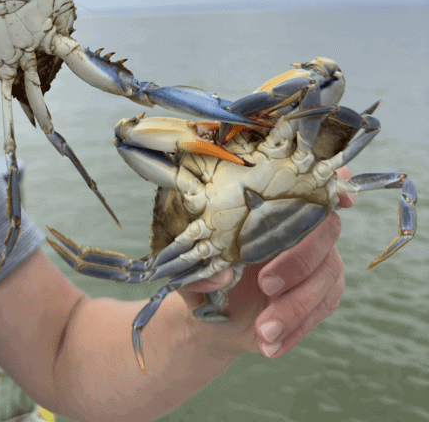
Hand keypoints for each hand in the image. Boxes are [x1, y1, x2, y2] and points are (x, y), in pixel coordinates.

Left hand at [178, 167, 353, 357]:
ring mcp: (318, 258)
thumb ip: (201, 270)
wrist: (212, 317)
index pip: (305, 185)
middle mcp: (300, 225)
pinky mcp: (324, 291)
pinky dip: (297, 328)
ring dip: (295, 306)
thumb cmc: (202, 277)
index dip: (333, 185)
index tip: (339, 197)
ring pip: (328, 273)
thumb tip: (221, 274)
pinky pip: (323, 307)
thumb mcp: (190, 271)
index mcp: (268, 205)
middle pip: (325, 230)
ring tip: (262, 332)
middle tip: (265, 286)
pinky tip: (270, 344)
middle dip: (298, 260)